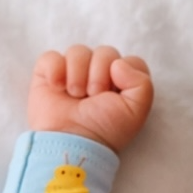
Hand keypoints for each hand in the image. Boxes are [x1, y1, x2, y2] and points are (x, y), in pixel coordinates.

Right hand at [27, 46, 154, 153]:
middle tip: (93, 97)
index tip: (114, 93)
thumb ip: (142, 83)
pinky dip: (55, 69)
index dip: (124, 72)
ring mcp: (74, 73)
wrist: (73, 141)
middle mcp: (98, 76)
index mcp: (121, 85)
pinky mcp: (50, 74)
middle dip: (99, 74)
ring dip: (78, 74)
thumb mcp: (136, 112)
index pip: (130, 61)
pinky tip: (57, 87)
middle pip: (105, 52)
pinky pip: (52, 56)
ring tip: (75, 96)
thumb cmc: (105, 131)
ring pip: (79, 51)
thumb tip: (118, 63)